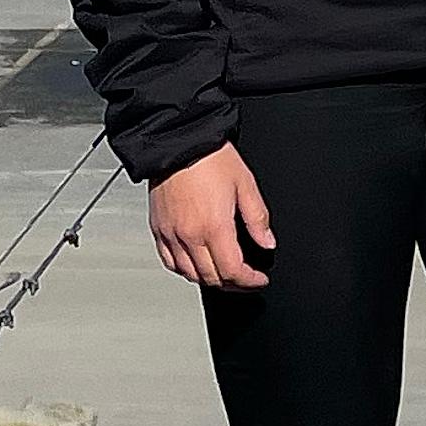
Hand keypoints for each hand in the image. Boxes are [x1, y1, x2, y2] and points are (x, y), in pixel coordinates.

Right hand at [149, 144, 273, 290]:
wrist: (178, 141)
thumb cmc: (210, 156)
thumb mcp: (245, 183)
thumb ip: (257, 218)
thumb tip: (267, 241)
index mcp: (214, 226)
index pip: (232, 270)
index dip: (249, 281)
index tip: (258, 280)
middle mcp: (189, 235)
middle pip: (211, 278)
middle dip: (232, 284)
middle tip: (245, 279)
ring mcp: (170, 234)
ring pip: (188, 274)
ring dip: (208, 279)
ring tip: (223, 274)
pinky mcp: (158, 229)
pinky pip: (168, 262)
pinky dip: (183, 270)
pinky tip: (195, 264)